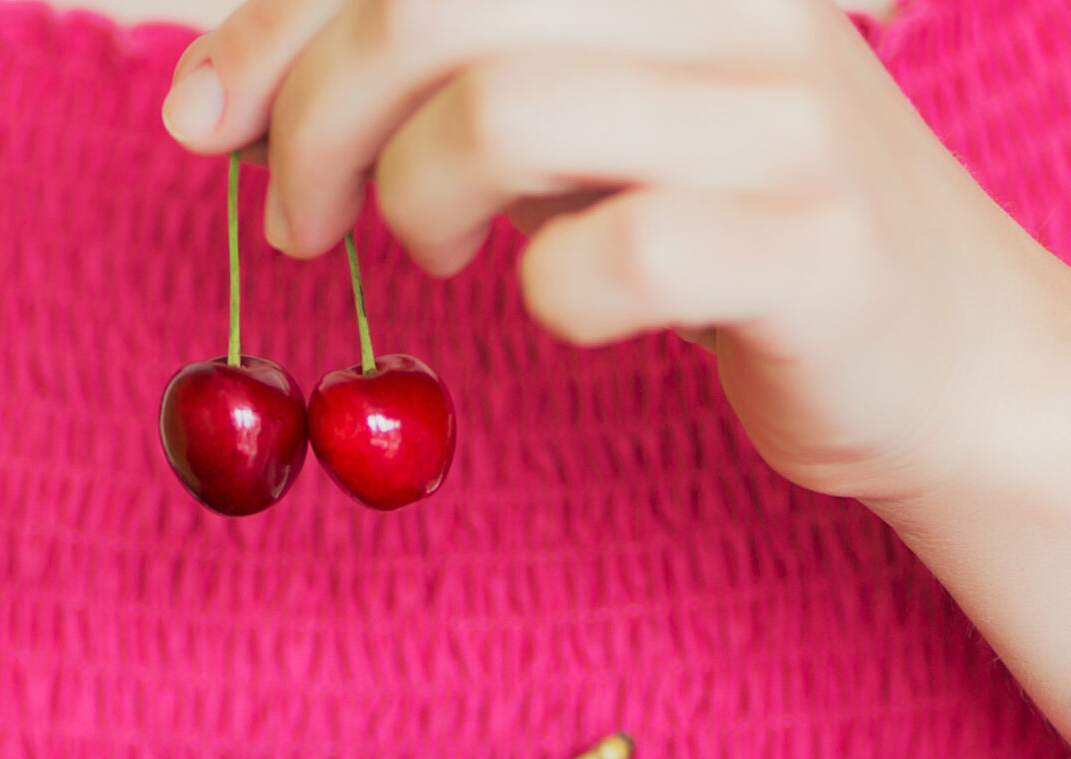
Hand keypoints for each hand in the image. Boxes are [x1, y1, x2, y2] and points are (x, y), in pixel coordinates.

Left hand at [159, 0, 1070, 513]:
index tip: (201, 119)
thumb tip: (223, 94)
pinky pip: (614, 258)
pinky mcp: (813, 249)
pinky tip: (558, 309)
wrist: (932, 350)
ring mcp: (780, 118)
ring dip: (413, 201)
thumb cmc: (708, 224)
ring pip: (502, 110)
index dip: (275, 19)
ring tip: (437, 253)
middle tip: (305, 223)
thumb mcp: (569, 113)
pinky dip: (546, 300)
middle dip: (314, 117)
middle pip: (435, 2)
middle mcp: (724, 2)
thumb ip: (432, 76)